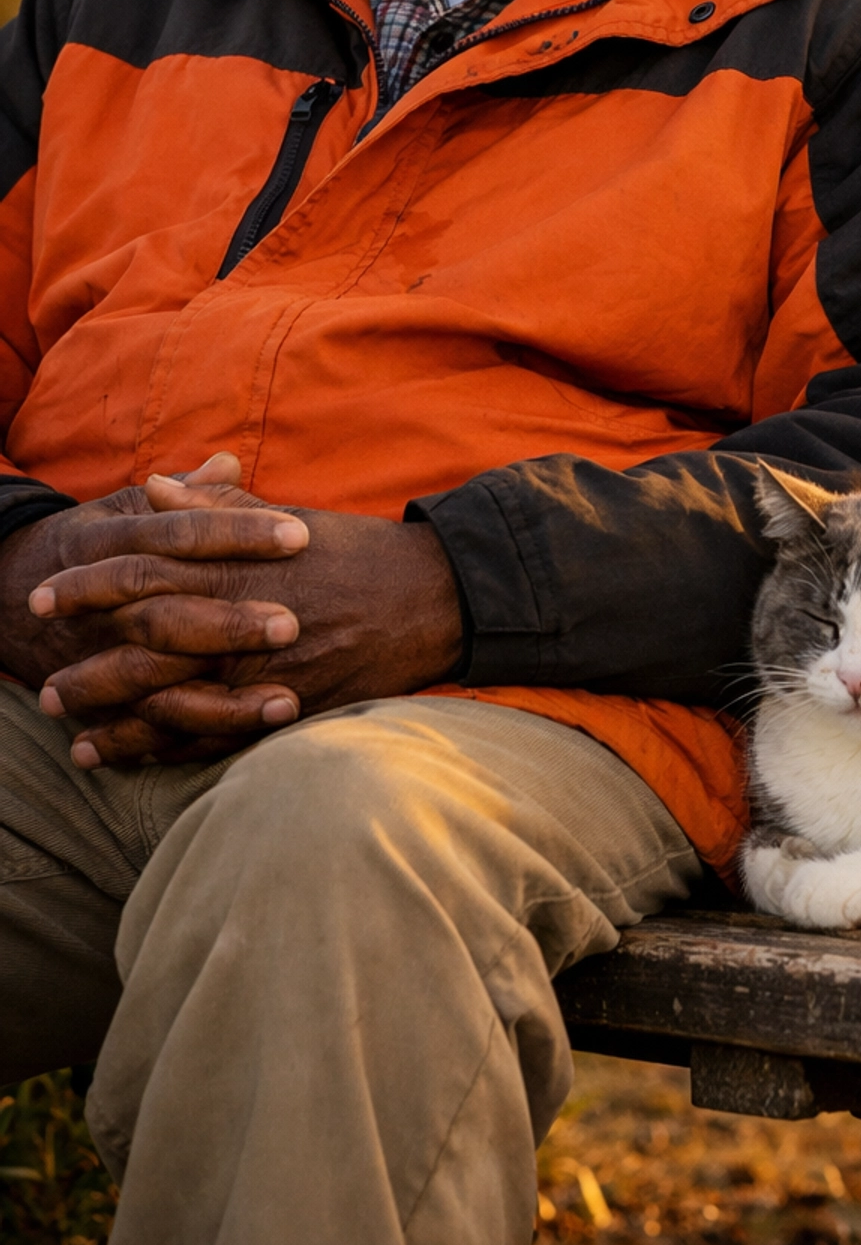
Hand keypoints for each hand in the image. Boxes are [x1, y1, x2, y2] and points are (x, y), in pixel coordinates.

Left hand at [31, 469, 462, 767]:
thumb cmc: (358, 553)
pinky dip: (163, 750)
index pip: (146, 569)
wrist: (434, 599)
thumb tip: (150, 485)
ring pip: (171, 699)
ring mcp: (266, 669)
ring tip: (69, 731)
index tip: (43, 591)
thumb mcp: (285, 517)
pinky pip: (212, 736)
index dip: (88, 583)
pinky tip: (126, 759)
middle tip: (41, 683)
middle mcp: (247, 617)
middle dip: (87, 663)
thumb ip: (214, 503)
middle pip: (145, 643)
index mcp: (242, 563)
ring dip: (113, 718)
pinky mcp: (287, 708)